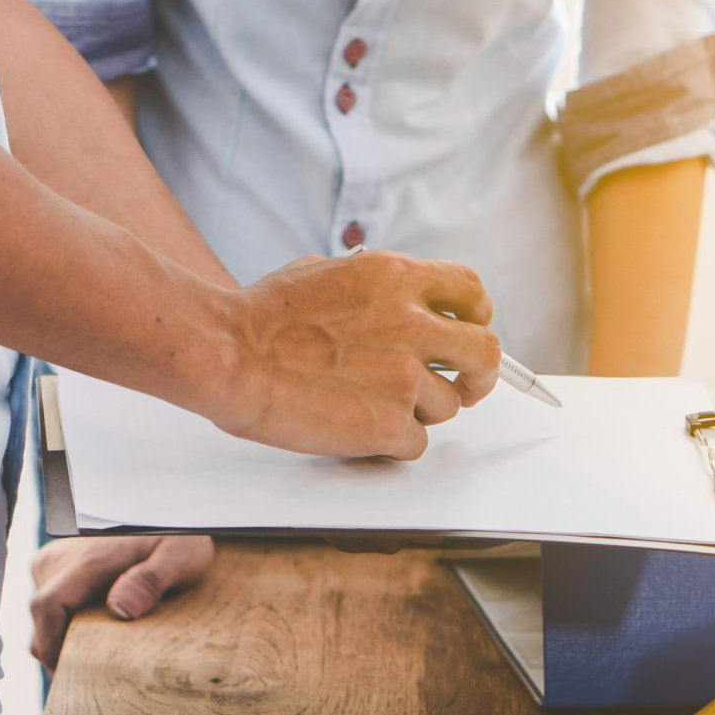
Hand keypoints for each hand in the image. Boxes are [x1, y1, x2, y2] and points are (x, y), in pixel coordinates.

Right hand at [29, 535, 213, 670]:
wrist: (170, 511)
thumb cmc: (179, 534)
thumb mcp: (180, 554)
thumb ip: (152, 579)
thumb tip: (120, 609)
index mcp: (83, 559)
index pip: (47, 608)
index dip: (53, 649)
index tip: (74, 676)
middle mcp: (58, 560)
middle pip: (44, 622)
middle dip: (64, 653)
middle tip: (100, 677)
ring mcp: (55, 564)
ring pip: (47, 619)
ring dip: (69, 640)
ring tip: (105, 654)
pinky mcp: (59, 570)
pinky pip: (54, 608)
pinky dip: (72, 627)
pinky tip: (101, 635)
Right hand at [203, 251, 501, 458]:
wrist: (229, 354)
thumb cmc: (260, 318)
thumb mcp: (325, 271)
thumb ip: (374, 287)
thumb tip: (394, 298)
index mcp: (398, 278)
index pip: (470, 291)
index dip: (477, 316)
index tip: (472, 330)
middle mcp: (412, 323)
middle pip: (484, 353)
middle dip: (479, 375)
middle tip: (465, 386)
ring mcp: (405, 376)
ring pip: (447, 406)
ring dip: (419, 411)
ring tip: (373, 405)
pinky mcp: (390, 423)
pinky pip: (416, 443)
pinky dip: (394, 443)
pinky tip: (362, 430)